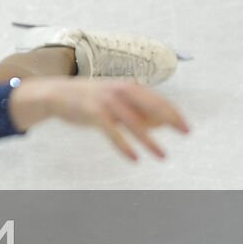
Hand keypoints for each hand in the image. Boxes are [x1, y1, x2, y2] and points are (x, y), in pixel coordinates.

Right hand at [8, 77, 189, 159]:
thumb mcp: (115, 101)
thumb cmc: (90, 98)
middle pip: (151, 106)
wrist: (56, 94)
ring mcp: (106, 101)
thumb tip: (162, 124)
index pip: (157, 99)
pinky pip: (113, 132)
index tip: (185, 126)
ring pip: (134, 123)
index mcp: (126, 86)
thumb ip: (136, 111)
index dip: (173, 112)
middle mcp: (119, 91)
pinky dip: (124, 145)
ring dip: (150, 141)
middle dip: (170, 120)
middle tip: (186, 133)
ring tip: (163, 155)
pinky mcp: (93, 113)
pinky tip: (134, 157)